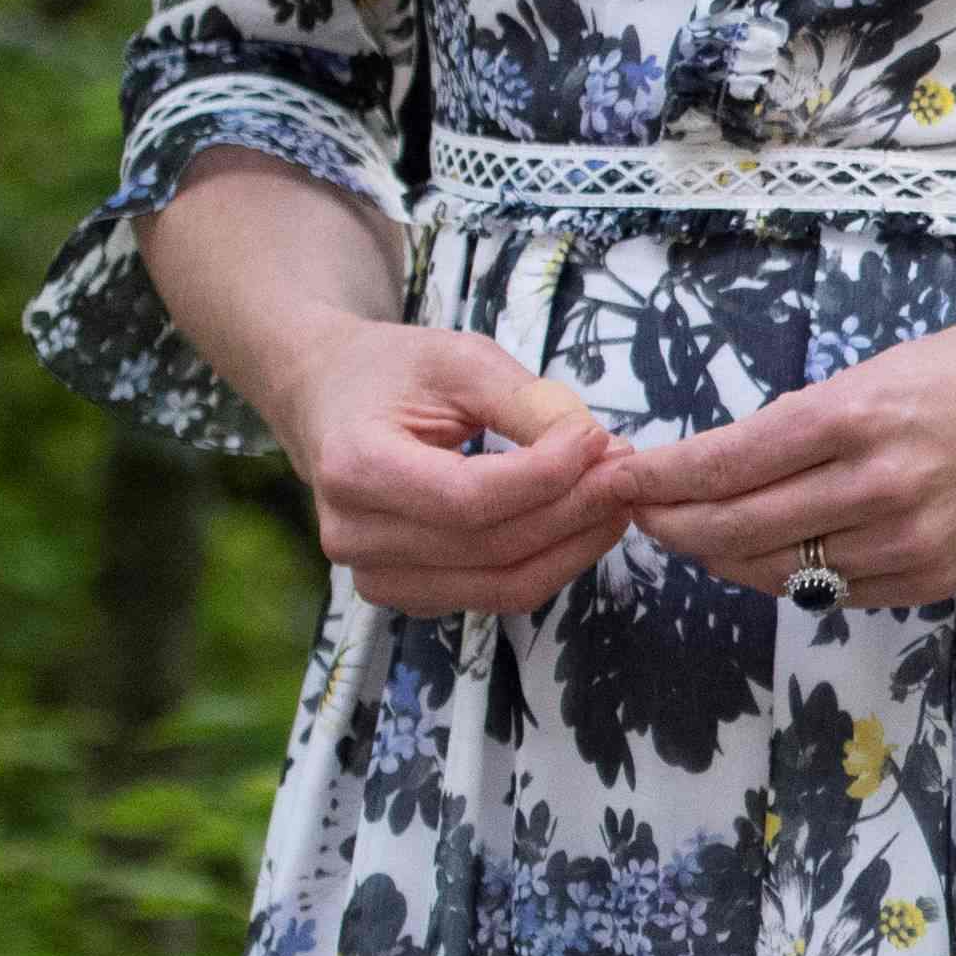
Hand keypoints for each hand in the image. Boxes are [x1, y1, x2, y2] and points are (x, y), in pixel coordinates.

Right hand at [265, 316, 632, 619]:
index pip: (468, 497)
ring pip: (503, 584)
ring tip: (615, 496)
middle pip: (492, 546)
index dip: (546, 477)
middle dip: (575, 509)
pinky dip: (550, 562)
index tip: (600, 440)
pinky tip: (580, 523)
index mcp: (354, 467)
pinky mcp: (407, 594)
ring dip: (574, 544)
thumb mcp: (459, 361)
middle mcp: (355, 536)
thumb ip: (526, 403)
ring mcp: (376, 576)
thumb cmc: (392, 372)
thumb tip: (597, 447)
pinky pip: (496, 595)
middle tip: (625, 470)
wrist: (330, 400)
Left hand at [623, 305, 955, 613]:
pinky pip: (835, 590)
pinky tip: (765, 554)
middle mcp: (877, 486)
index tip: (619, 477)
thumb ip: (812, 420)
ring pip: (778, 570)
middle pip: (736, 527)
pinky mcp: (933, 579)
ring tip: (690, 534)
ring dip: (721, 555)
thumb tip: (736, 460)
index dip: (659, 478)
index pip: (726, 462)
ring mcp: (908, 542)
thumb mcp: (886, 368)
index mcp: (857, 415)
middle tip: (637, 513)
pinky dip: (788, 574)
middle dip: (672, 523)